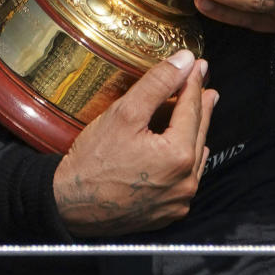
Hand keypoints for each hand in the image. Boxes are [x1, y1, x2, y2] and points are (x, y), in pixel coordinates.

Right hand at [52, 50, 216, 236]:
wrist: (68, 206)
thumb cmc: (92, 161)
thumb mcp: (124, 113)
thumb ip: (158, 83)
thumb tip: (185, 60)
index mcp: (179, 156)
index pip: (191, 109)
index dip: (193, 83)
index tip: (197, 66)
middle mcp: (186, 182)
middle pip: (199, 133)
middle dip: (200, 107)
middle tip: (206, 88)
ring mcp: (178, 201)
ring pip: (195, 158)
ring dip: (195, 134)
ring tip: (195, 115)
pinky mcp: (168, 214)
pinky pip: (185, 180)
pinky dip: (185, 161)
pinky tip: (181, 150)